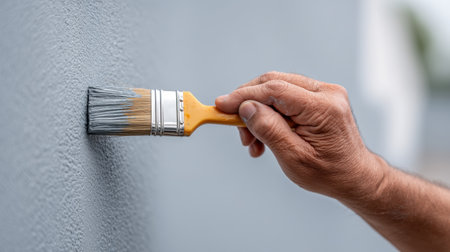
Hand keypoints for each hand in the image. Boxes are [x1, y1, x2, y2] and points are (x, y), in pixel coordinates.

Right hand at [216, 71, 385, 198]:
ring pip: (277, 89)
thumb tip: (246, 108)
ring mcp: (324, 93)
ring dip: (258, 111)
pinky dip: (270, 113)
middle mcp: (326, 93)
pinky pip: (286, 97)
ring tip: (253, 141)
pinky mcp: (319, 98)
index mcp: (323, 107)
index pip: (275, 89)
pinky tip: (264, 135)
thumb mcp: (293, 158)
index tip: (221, 105)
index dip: (244, 95)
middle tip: (235, 127)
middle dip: (248, 103)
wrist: (354, 177)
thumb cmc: (328, 173)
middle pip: (274, 83)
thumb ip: (269, 129)